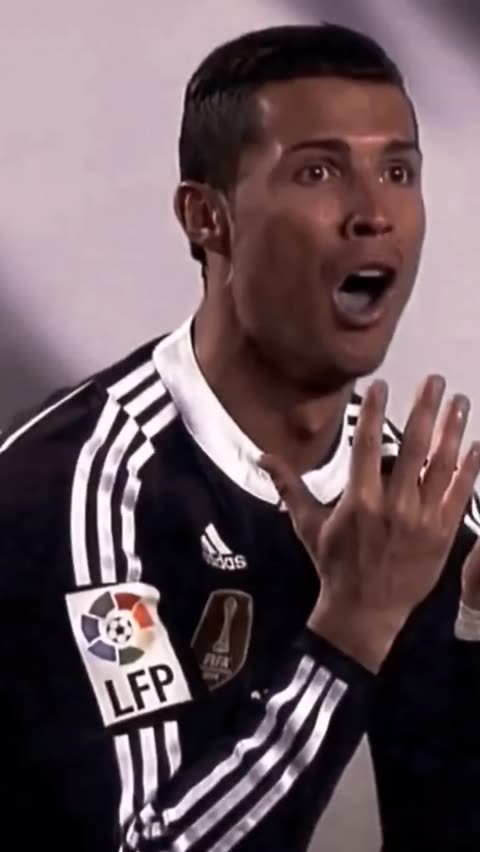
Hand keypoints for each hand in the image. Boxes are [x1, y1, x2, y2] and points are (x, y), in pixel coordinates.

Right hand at [261, 376, 479, 671]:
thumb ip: (290, 486)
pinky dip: (469, 469)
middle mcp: (393, 506)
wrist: (364, 611)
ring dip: (451, 431)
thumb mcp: (308, 525)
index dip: (374, 412)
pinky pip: (459, 495)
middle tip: (435, 380)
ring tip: (459, 403)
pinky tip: (476, 445)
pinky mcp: (443, 534)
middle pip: (412, 448)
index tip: (381, 384)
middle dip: (424, 410)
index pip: (366, 446)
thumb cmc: (334, 565)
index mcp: (359, 500)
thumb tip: (262, 456)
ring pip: (441, 467)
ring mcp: (422, 520)